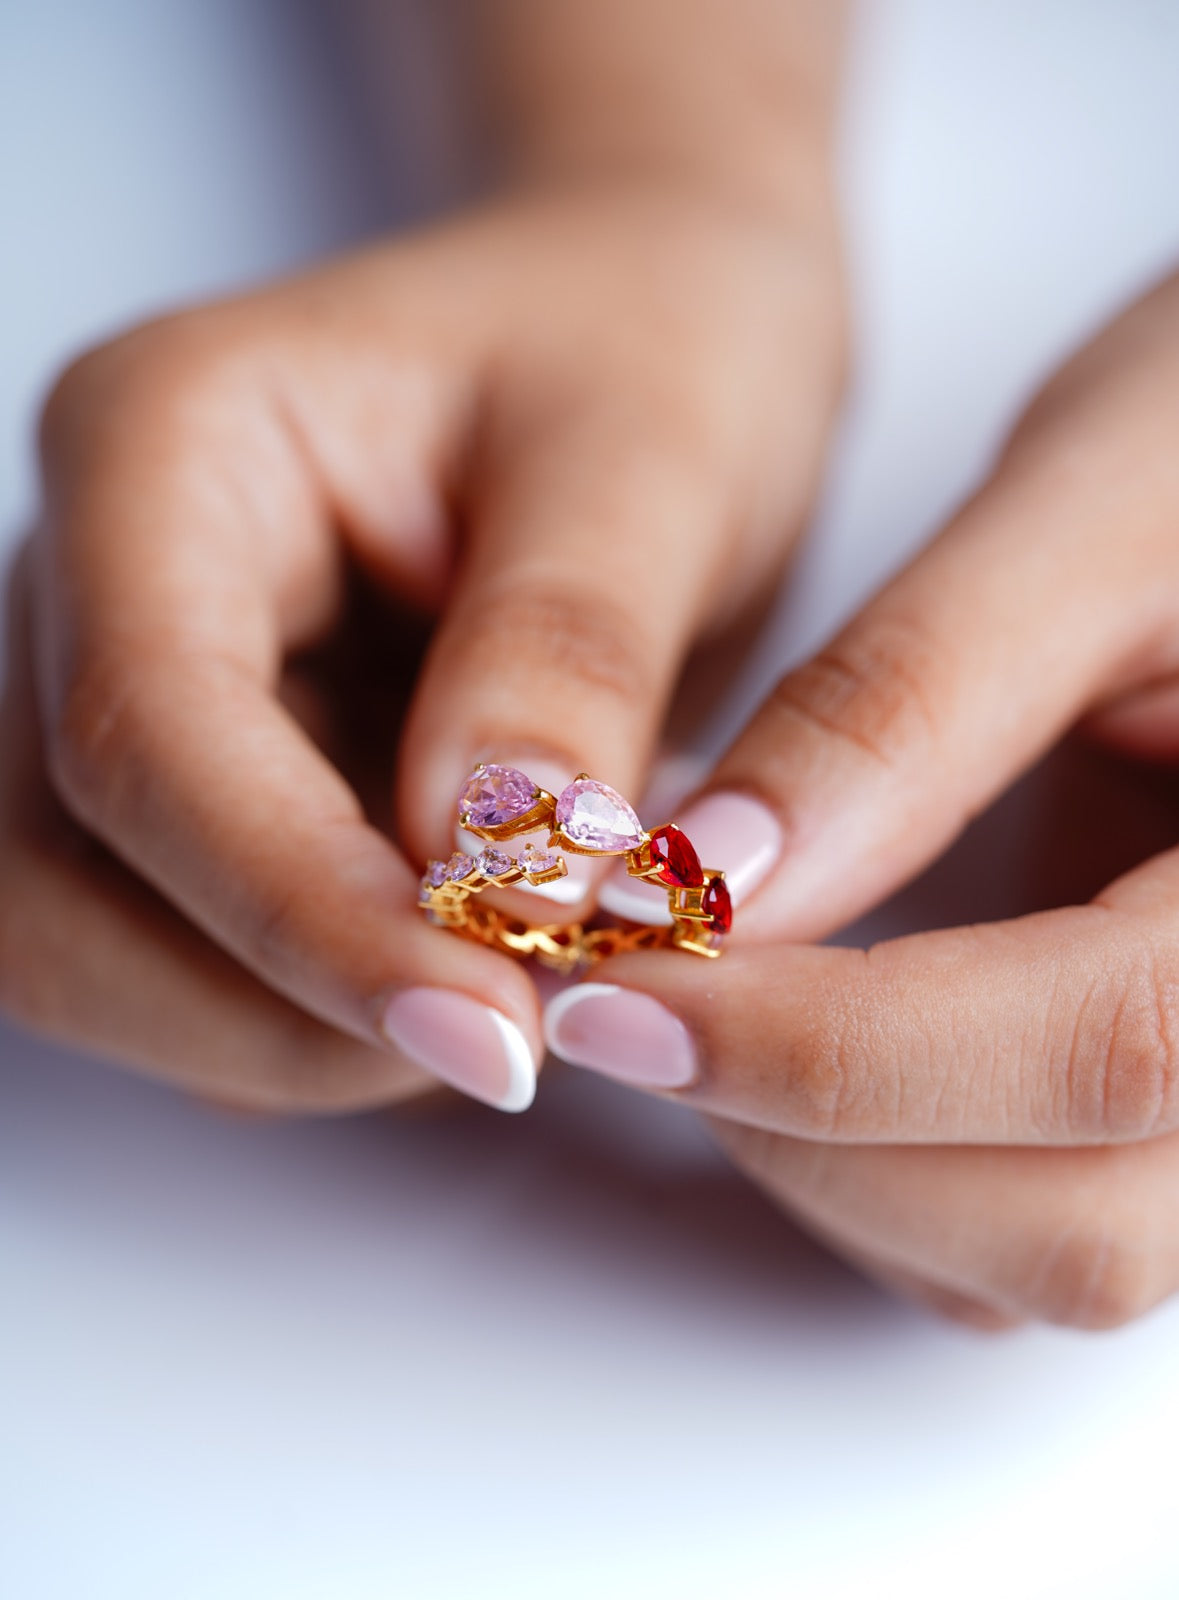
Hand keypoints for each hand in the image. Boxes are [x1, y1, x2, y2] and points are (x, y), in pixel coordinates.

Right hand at [1, 184, 843, 1111]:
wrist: (656, 332)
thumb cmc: (654, 348)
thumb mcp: (653, 462)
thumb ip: (566, 663)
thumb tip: (503, 894)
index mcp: (164, 446)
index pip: (149, 727)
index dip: (295, 911)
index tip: (494, 1027)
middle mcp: (103, 578)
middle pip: (57, 874)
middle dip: (268, 1005)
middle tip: (508, 1038)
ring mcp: (138, 691)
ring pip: (97, 946)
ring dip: (288, 1030)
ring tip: (512, 994)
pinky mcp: (208, 783)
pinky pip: (197, 959)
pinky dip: (318, 1014)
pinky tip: (470, 969)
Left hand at [545, 267, 1178, 1328]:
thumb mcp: (1087, 517)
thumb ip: (905, 703)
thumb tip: (704, 881)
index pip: (1101, 1047)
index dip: (830, 1048)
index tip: (617, 984)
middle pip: (1067, 1219)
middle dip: (811, 1132)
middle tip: (640, 989)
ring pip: (1037, 1255)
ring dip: (830, 1168)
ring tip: (710, 988)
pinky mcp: (1164, 1090)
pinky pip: (1020, 1219)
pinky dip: (874, 1170)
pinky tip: (792, 1021)